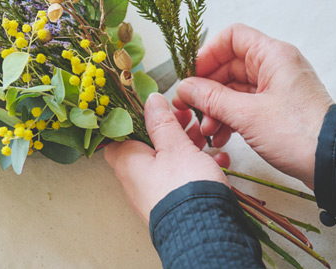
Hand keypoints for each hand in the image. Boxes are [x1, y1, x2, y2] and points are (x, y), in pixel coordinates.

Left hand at [104, 93, 228, 223]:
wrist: (205, 234)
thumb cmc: (184, 188)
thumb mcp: (175, 146)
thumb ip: (162, 122)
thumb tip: (151, 101)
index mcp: (127, 162)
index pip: (117, 134)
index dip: (133, 117)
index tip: (152, 106)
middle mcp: (136, 180)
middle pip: (147, 145)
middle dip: (168, 128)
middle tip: (186, 117)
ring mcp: (155, 192)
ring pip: (168, 161)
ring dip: (186, 145)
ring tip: (204, 134)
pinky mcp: (175, 202)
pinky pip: (183, 178)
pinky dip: (198, 166)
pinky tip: (218, 158)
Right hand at [173, 23, 332, 187]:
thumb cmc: (298, 133)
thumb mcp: (246, 114)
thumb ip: (210, 98)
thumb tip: (184, 88)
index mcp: (272, 56)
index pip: (231, 38)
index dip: (207, 54)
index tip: (192, 76)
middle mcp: (275, 67)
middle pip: (228, 66)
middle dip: (207, 89)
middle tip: (190, 108)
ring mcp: (277, 89)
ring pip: (234, 89)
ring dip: (216, 108)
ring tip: (207, 130)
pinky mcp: (278, 110)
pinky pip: (244, 106)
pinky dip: (229, 118)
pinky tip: (220, 137)